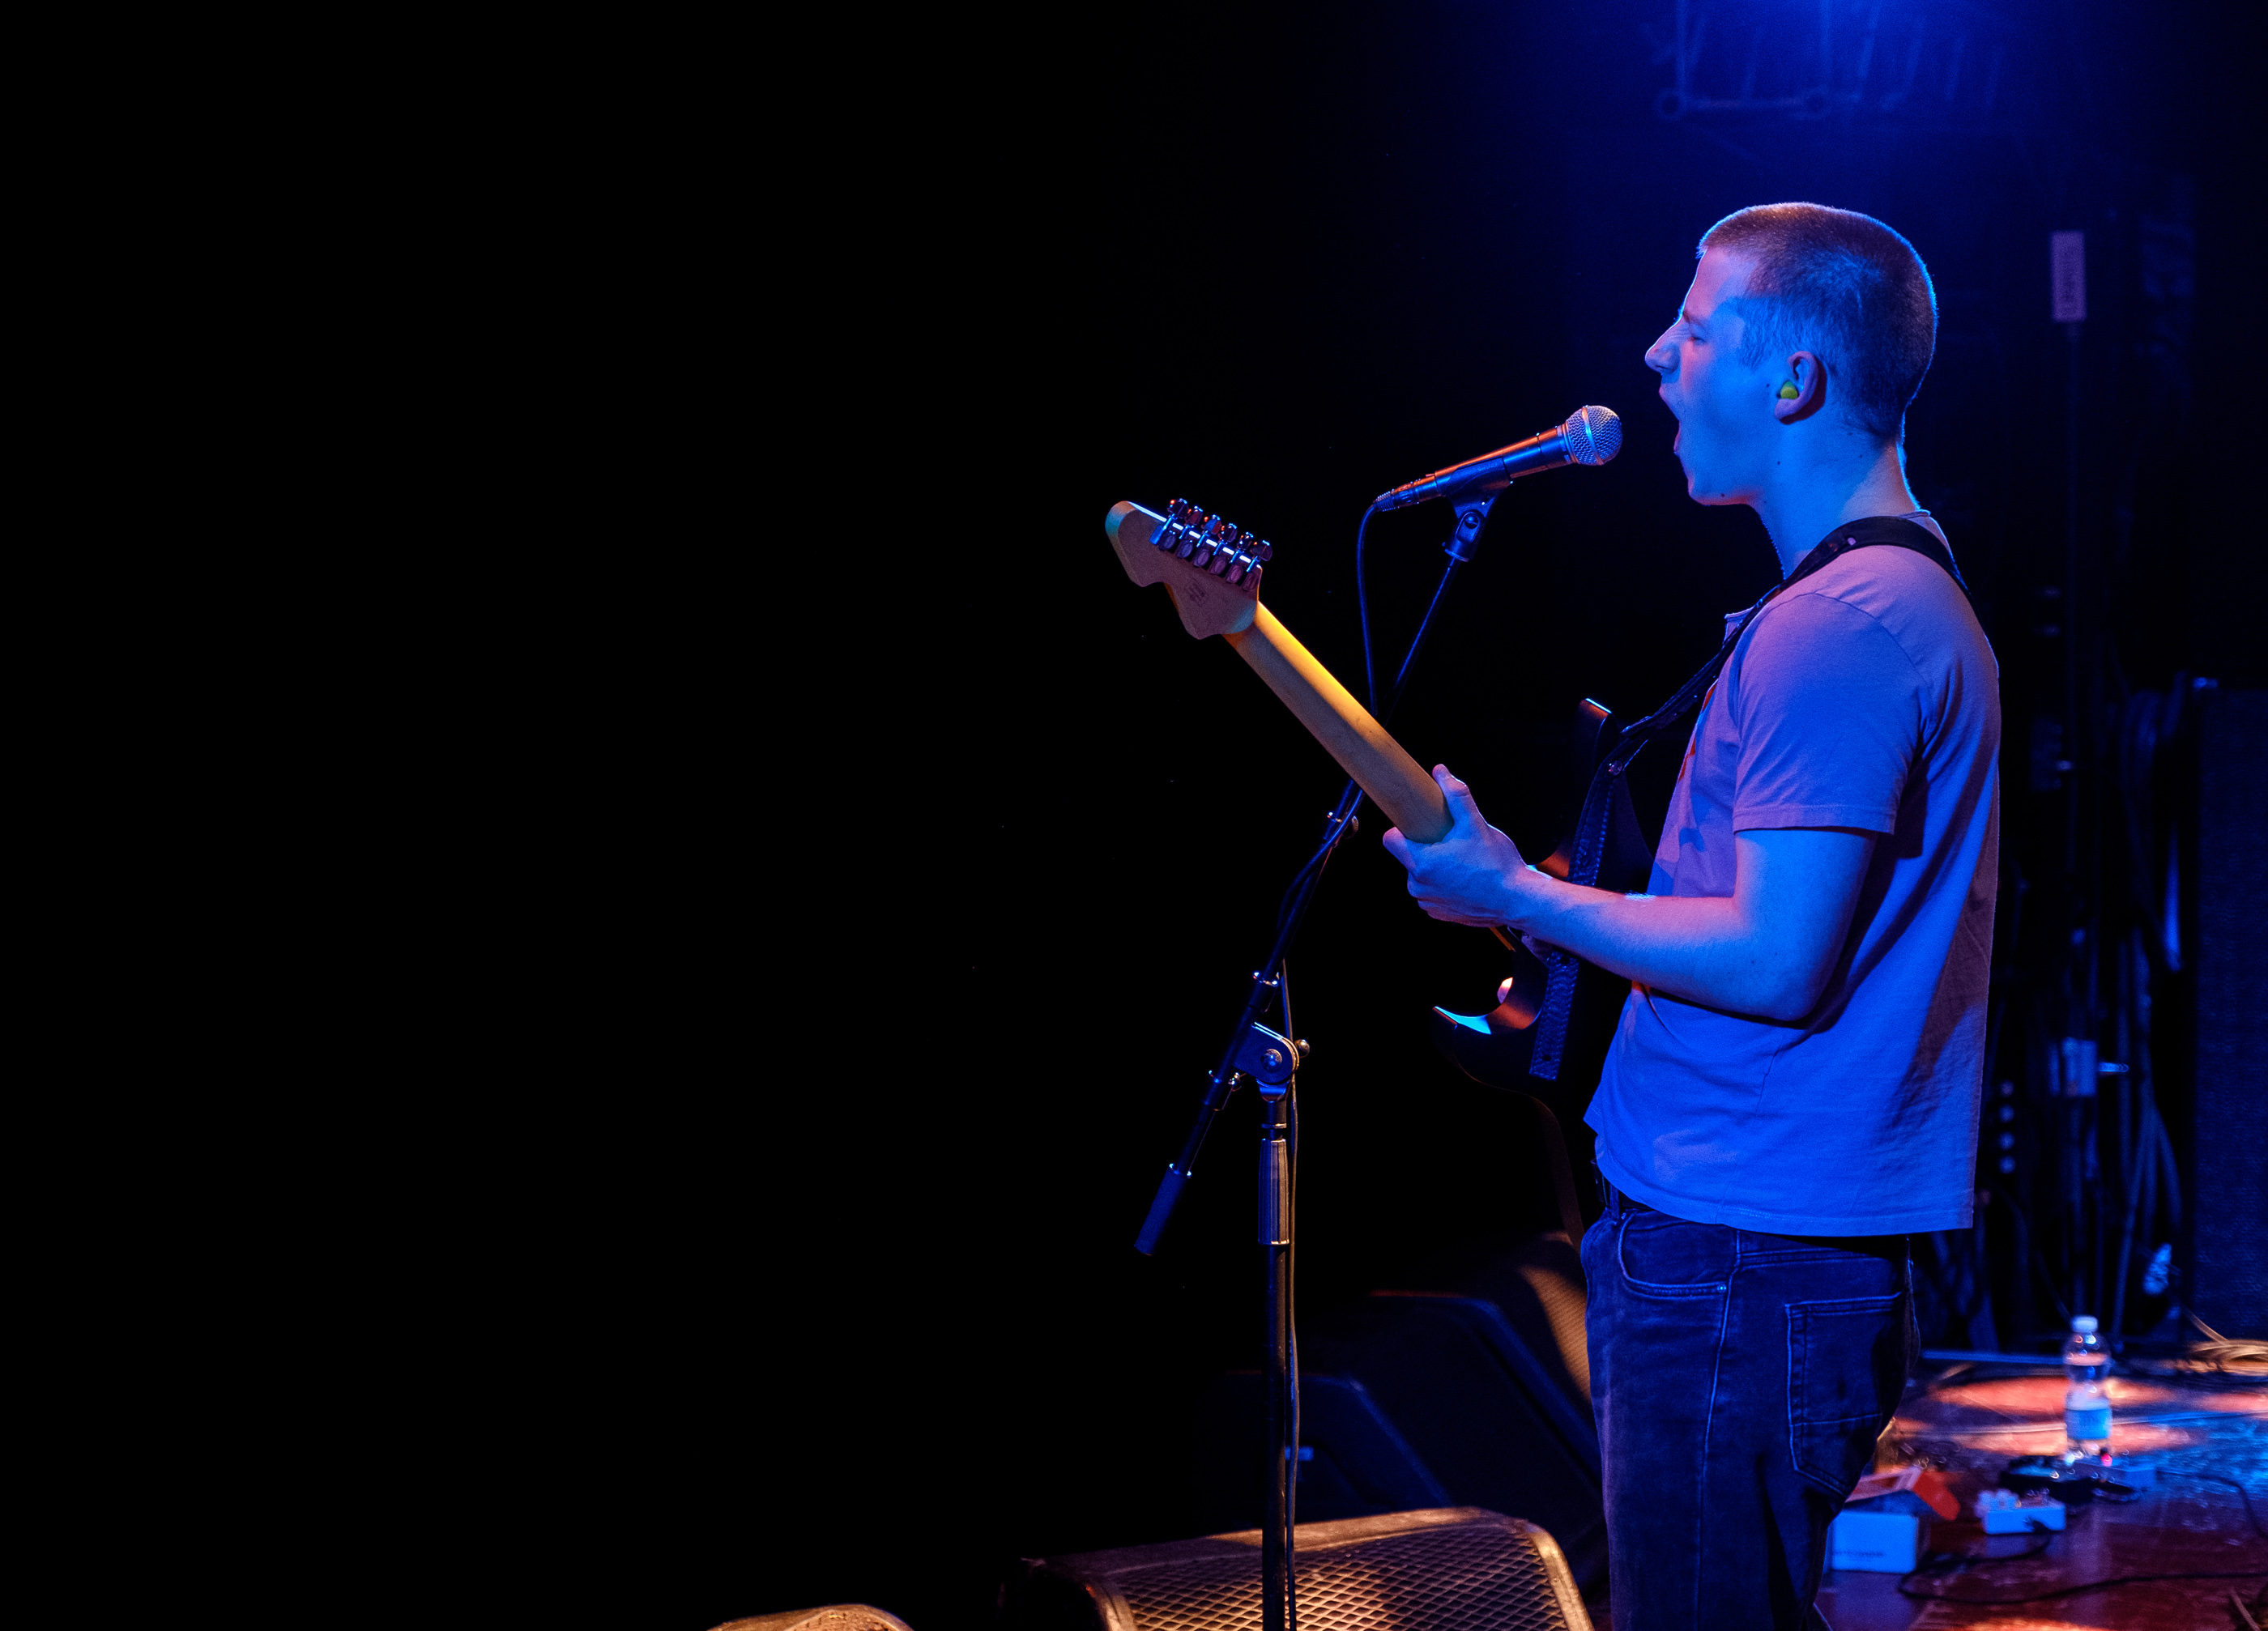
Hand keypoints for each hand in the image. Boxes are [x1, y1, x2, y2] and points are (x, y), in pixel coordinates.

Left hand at [1380, 766, 1531, 927]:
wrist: (1517, 900)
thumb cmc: (1497, 865)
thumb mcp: (1476, 824)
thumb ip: (1456, 795)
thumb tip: (1441, 772)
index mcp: (1421, 863)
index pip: (1391, 840)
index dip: (1403, 829)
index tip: (1418, 825)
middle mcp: (1418, 886)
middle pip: (1408, 857)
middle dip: (1425, 847)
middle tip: (1450, 843)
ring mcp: (1427, 902)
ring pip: (1420, 875)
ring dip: (1435, 868)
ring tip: (1461, 863)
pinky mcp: (1438, 913)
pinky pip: (1432, 893)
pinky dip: (1443, 886)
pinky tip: (1463, 880)